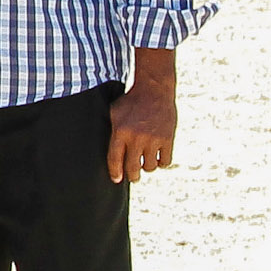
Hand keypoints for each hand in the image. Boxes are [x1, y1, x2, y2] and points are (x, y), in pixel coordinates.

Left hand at [108, 56, 177, 182]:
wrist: (154, 90)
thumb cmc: (130, 102)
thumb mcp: (113, 113)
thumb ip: (111, 131)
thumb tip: (102, 148)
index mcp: (120, 132)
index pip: (115, 160)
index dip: (115, 173)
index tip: (116, 180)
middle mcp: (137, 138)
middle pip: (133, 168)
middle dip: (132, 176)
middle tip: (132, 177)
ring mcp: (154, 139)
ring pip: (150, 167)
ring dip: (146, 168)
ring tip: (144, 164)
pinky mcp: (168, 139)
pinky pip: (166, 161)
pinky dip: (161, 163)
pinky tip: (157, 159)